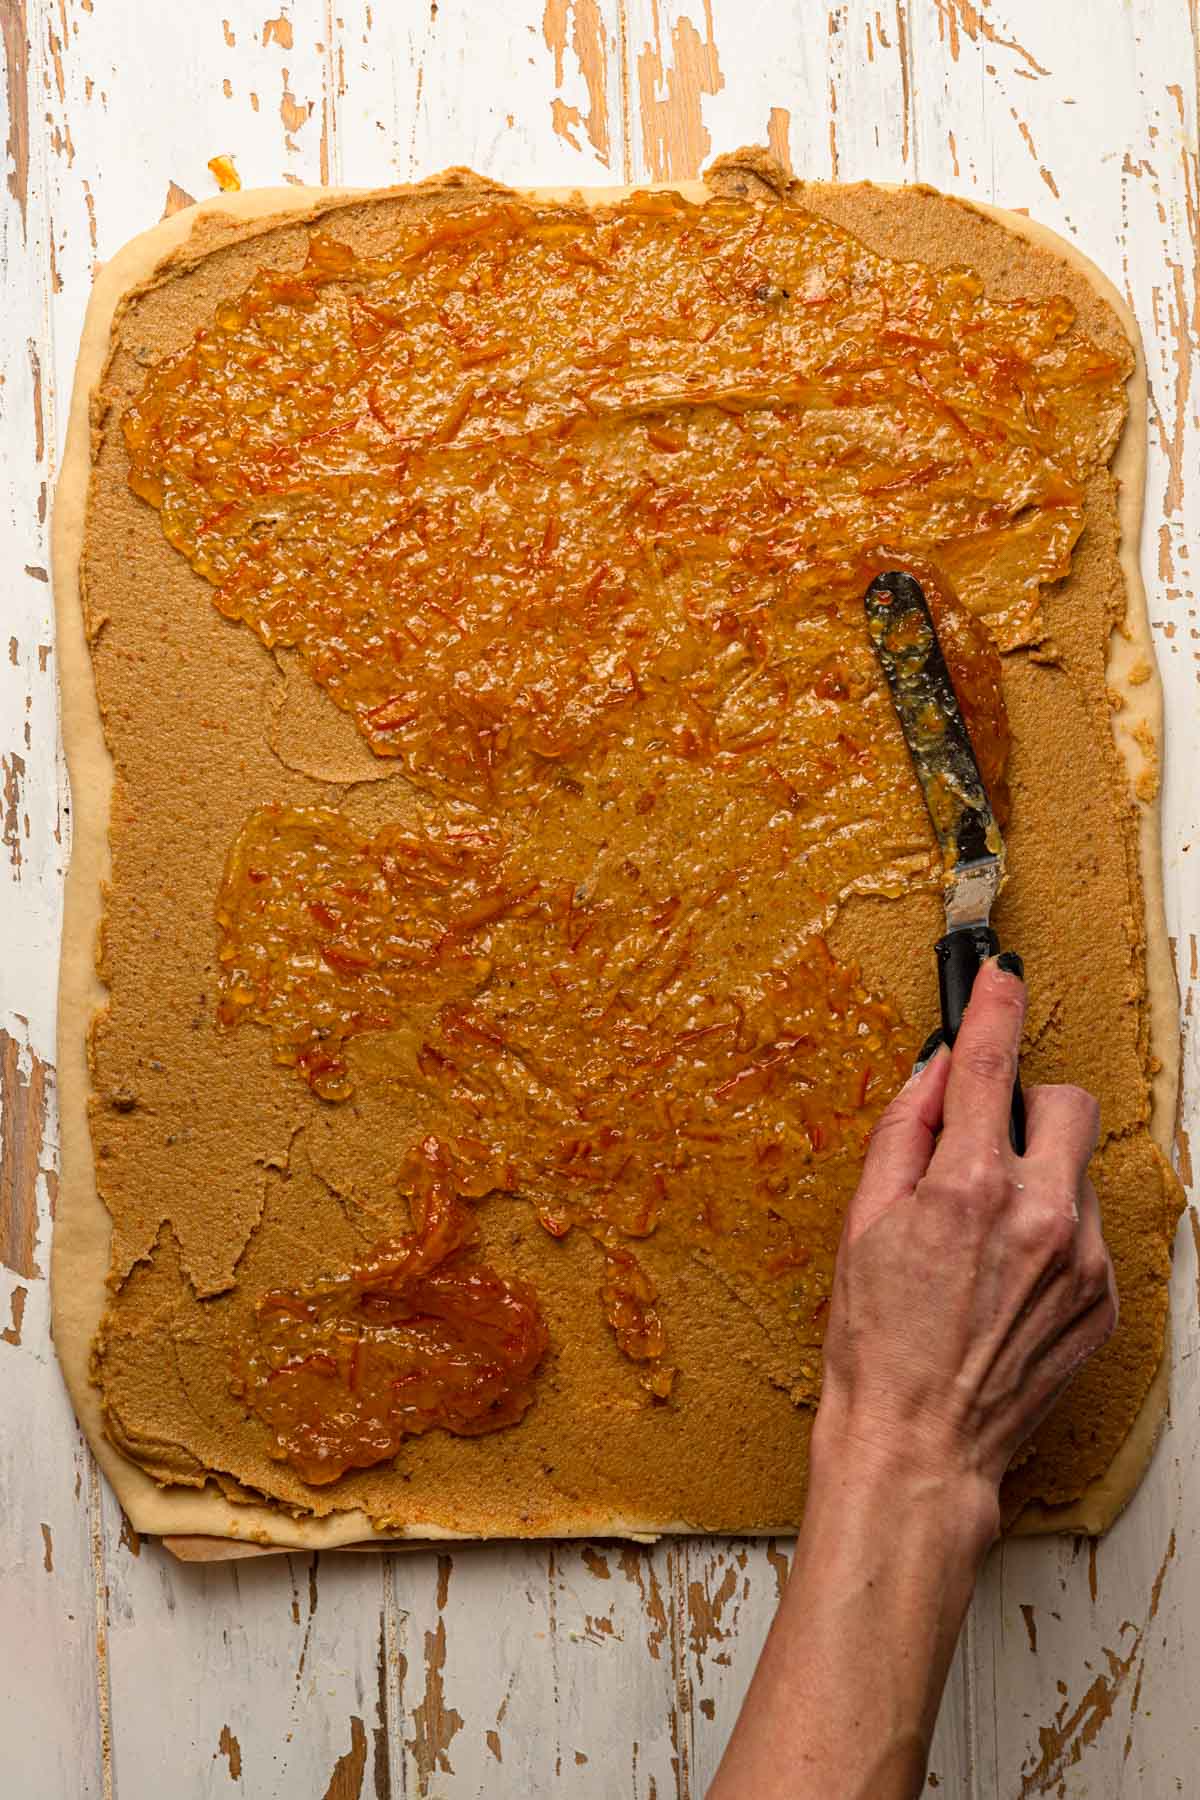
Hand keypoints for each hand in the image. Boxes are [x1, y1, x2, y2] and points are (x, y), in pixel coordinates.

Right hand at [814, 957, 1117, 1528]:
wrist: (921, 1444)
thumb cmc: (876, 1342)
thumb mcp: (862, 1222)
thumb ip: (903, 1133)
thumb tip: (936, 1072)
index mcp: (970, 1189)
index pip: (990, 1063)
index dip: (993, 1006)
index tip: (998, 976)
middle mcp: (1041, 1217)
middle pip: (1068, 1104)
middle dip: (1028, 1109)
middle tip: (984, 1148)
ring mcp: (1082, 1262)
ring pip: (1082, 1170)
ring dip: (1041, 1179)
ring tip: (988, 1238)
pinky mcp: (1103, 1302)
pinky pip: (1091, 1232)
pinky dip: (1056, 1235)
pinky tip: (1010, 1278)